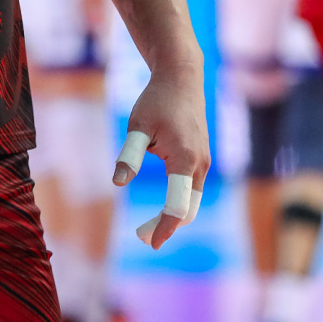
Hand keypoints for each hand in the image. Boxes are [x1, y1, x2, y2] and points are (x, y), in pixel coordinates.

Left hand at [114, 45, 209, 249]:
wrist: (181, 77)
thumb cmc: (156, 100)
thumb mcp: (137, 126)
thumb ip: (129, 156)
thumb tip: (118, 183)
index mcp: (185, 159)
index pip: (177, 205)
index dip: (164, 227)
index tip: (151, 243)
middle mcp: (200, 164)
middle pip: (188, 208)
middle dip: (167, 226)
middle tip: (143, 237)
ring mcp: (204, 160)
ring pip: (192, 199)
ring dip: (174, 215)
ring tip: (149, 227)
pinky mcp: (201, 156)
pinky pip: (193, 187)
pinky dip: (180, 202)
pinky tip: (164, 205)